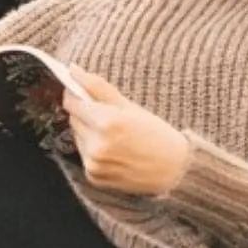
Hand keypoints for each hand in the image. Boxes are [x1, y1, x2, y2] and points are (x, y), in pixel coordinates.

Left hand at [62, 69, 190, 195]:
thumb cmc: (156, 134)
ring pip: (78, 137)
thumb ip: (98, 87)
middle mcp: (96, 146)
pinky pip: (84, 156)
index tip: (80, 92)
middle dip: (85, 114)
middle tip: (108, 115)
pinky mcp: (94, 177)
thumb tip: (73, 70)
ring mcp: (94, 164)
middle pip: (73, 120)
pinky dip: (94, 150)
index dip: (75, 95)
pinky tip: (114, 150)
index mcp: (106, 123)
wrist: (174, 169)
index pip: (72, 103)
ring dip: (89, 132)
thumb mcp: (129, 105)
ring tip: (114, 135)